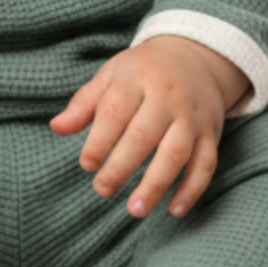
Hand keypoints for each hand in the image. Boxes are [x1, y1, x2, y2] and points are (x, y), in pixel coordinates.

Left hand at [49, 36, 250, 221]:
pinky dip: (192, 189)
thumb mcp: (112, 75)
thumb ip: (84, 103)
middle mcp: (167, 97)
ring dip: (156, 185)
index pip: (115, 111)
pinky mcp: (211, 133)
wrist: (196, 56)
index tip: (86, 164)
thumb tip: (56, 127)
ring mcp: (192, 116)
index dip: (99, 141)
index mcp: (137, 79)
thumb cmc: (143, 71)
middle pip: (143, 135)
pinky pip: (205, 164)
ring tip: (135, 209)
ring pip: (176, 153)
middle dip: (121, 167)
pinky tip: (175, 210)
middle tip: (102, 190)